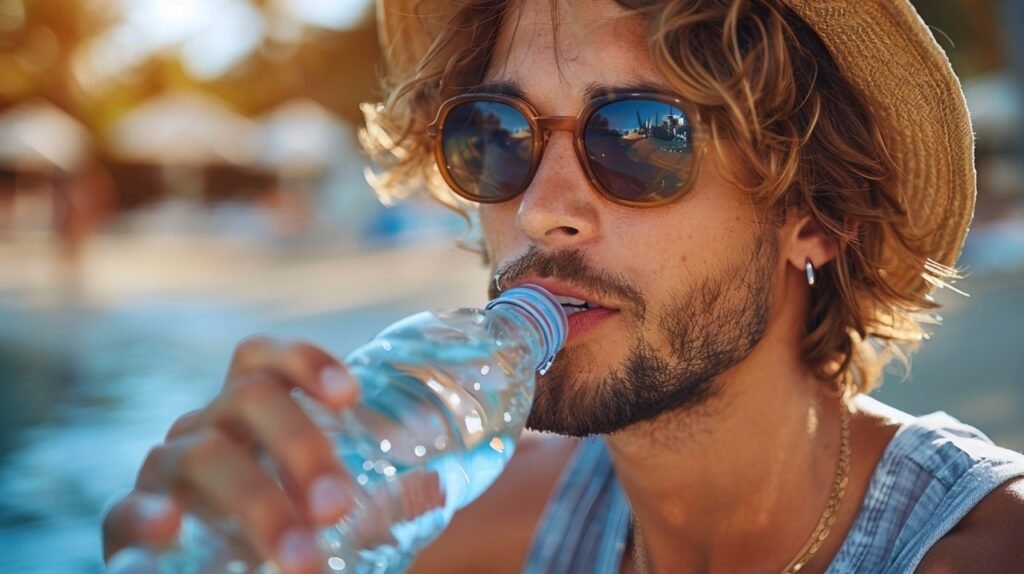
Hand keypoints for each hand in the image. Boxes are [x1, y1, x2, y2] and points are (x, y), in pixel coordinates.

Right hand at [101, 336, 360, 573]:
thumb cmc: (278, 532)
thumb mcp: (327, 512)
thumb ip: (375, 500)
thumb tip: (437, 487)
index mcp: (247, 415)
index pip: (262, 360)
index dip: (304, 362)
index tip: (352, 396)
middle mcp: (204, 427)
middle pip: (247, 399)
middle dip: (301, 447)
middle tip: (341, 507)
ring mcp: (165, 472)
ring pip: (202, 454)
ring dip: (258, 503)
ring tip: (304, 556)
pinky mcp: (129, 525)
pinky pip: (125, 509)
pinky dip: (149, 516)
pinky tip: (174, 529)